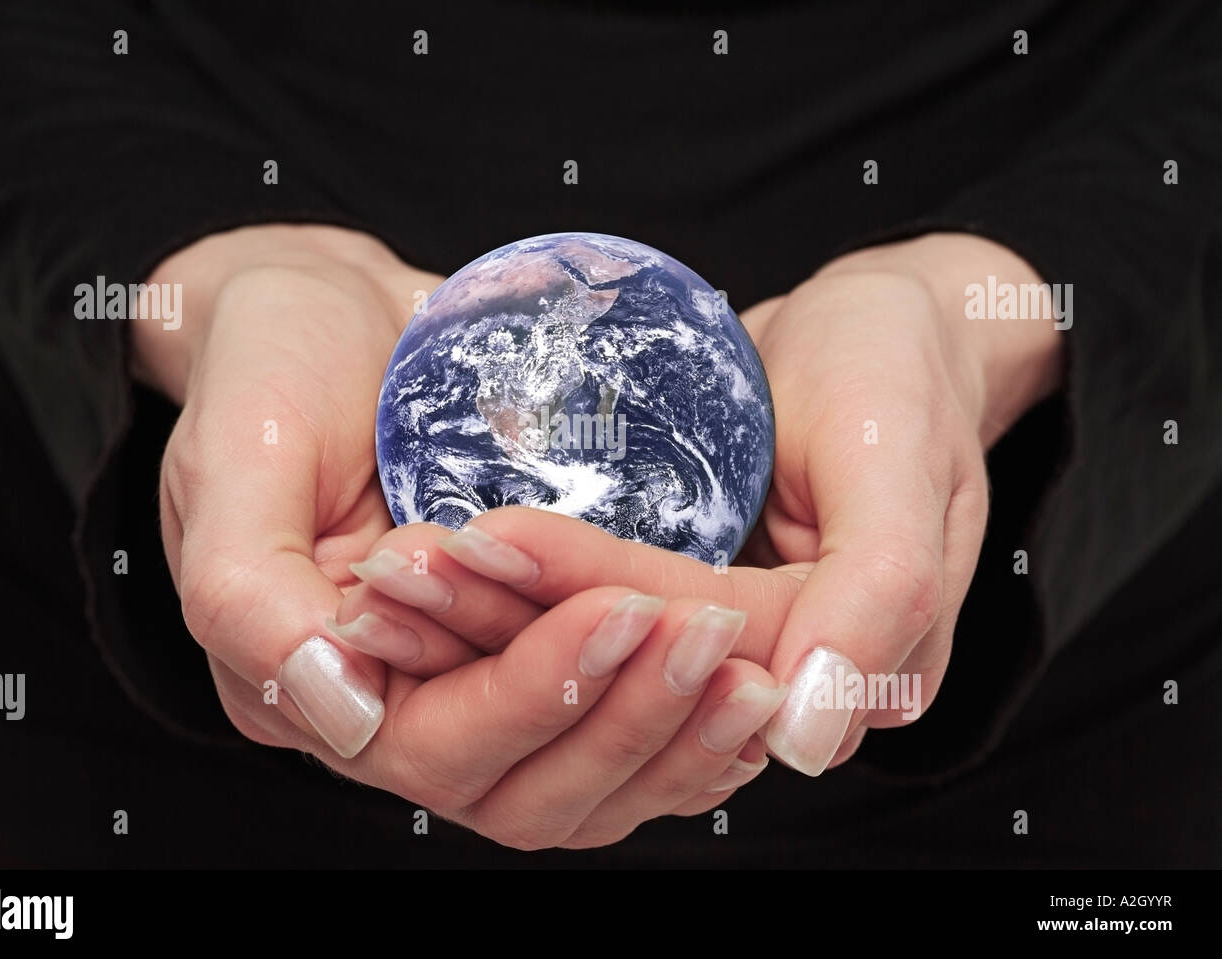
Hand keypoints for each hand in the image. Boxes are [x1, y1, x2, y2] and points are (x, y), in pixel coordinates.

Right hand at [136, 225, 778, 849]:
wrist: (333, 316)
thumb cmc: (269, 369)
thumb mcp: (235, 458)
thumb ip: (247, 595)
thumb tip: (335, 708)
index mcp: (313, 686)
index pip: (437, 746)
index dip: (537, 693)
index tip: (625, 610)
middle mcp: (397, 710)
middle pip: (528, 788)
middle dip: (628, 719)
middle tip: (715, 640)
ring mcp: (469, 687)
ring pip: (584, 778)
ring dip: (674, 737)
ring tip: (754, 673)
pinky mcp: (525, 653)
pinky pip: (611, 726)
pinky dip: (681, 726)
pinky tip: (748, 689)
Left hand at [341, 232, 1062, 776]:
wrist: (881, 330)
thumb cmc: (900, 372)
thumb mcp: (902, 462)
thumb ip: (882, 596)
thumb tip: (812, 740)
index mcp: (838, 668)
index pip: (687, 649)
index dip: (581, 600)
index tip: (482, 543)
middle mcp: (769, 675)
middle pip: (624, 674)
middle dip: (507, 625)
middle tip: (402, 565)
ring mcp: (716, 644)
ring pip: (589, 660)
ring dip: (485, 619)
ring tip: (395, 565)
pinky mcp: (676, 605)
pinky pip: (583, 617)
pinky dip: (510, 592)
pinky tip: (437, 559)